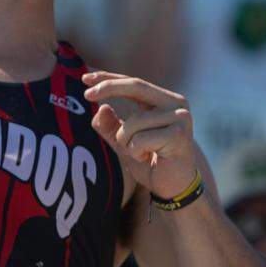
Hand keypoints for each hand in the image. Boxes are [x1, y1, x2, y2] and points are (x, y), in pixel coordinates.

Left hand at [82, 71, 197, 199]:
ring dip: (126, 142)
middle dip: (109, 88)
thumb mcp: (124, 142)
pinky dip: (135, 152)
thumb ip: (111, 126)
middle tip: (86, 94)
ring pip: (132, 122)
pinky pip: (139, 140)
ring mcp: (180, 118)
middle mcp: (176, 103)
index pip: (134, 83)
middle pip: (136, 86)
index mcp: (164, 101)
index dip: (109, 79)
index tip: (85, 78)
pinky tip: (150, 159)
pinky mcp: (179, 135)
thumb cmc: (151, 162)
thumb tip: (100, 108)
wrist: (174, 188)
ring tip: (140, 153)